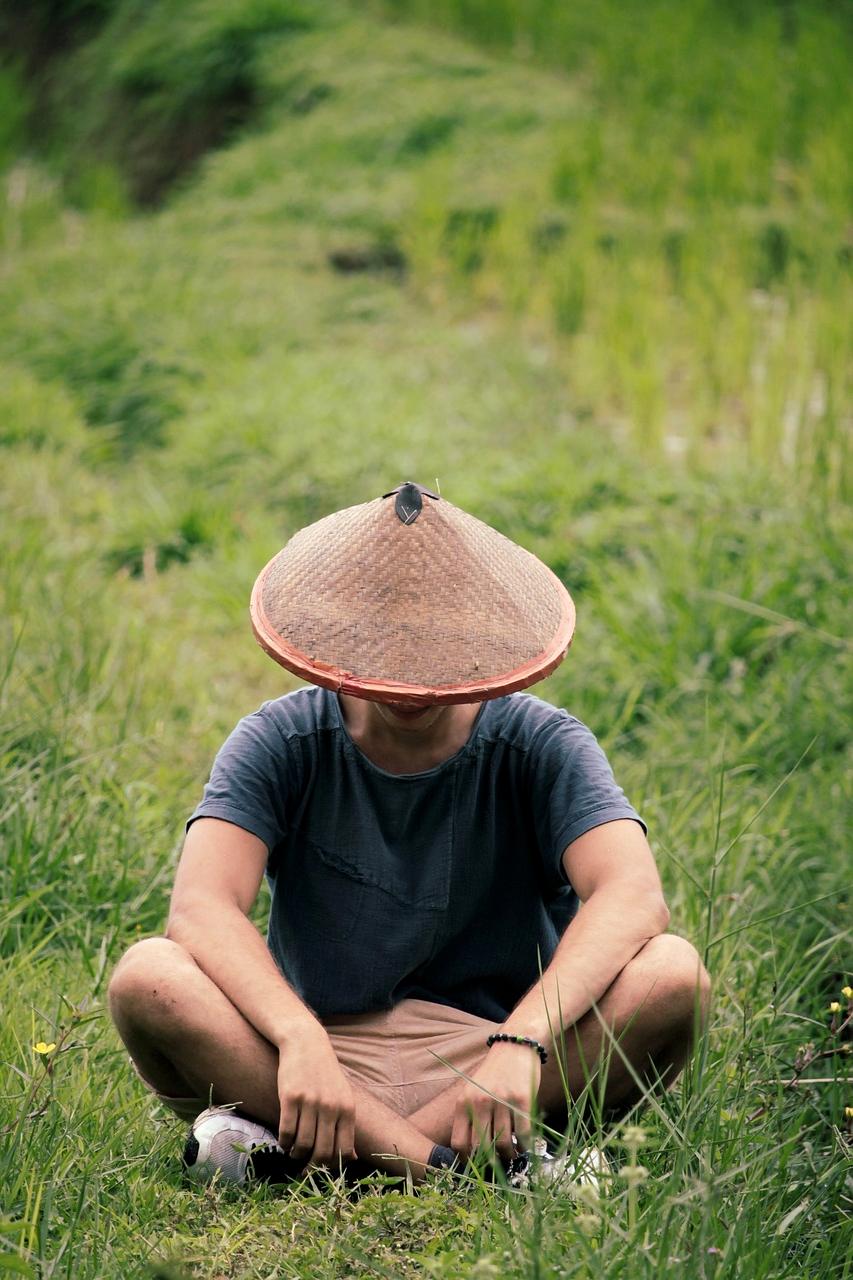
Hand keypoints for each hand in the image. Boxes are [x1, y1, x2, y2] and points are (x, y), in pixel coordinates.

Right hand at [276, 1025, 355, 1168]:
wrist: (306, 1043)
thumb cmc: (325, 1074)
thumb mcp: (343, 1097)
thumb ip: (346, 1126)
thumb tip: (351, 1158)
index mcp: (347, 1109)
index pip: (343, 1150)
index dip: (332, 1166)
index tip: (322, 1170)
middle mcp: (331, 1107)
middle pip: (322, 1152)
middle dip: (312, 1167)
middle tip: (304, 1169)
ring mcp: (310, 1102)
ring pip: (303, 1145)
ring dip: (296, 1155)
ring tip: (293, 1152)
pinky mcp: (290, 1097)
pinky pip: (287, 1132)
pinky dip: (284, 1143)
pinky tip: (284, 1142)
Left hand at [450, 1041, 541, 1161]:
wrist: (514, 1046)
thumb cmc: (494, 1073)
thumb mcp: (473, 1091)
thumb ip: (470, 1116)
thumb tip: (471, 1152)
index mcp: (464, 1102)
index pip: (459, 1142)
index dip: (467, 1160)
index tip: (477, 1166)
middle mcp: (480, 1102)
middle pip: (481, 1148)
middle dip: (490, 1163)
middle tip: (498, 1165)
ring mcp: (501, 1101)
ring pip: (503, 1144)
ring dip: (509, 1156)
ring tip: (513, 1155)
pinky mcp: (522, 1099)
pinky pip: (524, 1134)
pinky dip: (525, 1146)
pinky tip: (526, 1146)